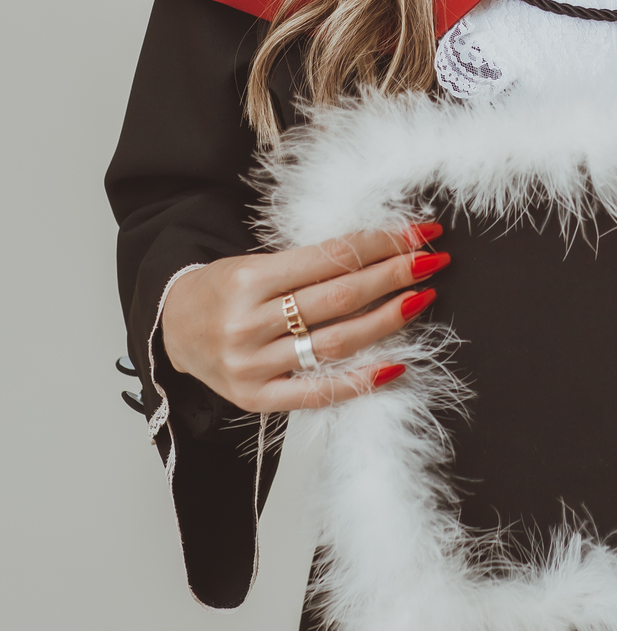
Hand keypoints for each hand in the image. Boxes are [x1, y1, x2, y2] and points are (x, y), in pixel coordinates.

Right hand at [160, 224, 449, 412]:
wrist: (171, 326)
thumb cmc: (223, 288)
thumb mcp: (256, 262)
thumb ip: (309, 264)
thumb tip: (378, 252)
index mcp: (249, 279)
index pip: (330, 258)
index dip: (379, 243)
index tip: (417, 232)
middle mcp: (249, 323)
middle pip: (339, 297)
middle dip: (393, 275)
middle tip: (432, 260)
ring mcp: (252, 365)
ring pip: (335, 342)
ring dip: (387, 319)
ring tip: (421, 299)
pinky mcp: (255, 398)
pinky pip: (316, 393)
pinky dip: (360, 381)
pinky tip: (396, 365)